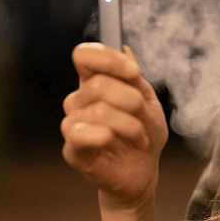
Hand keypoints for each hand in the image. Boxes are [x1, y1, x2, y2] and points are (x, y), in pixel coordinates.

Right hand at [61, 43, 168, 211]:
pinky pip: (82, 134)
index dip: (107, 58)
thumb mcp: (148, 102)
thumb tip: (124, 48)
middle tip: (144, 114)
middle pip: (99, 84)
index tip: (134, 72)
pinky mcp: (71, 150)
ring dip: (130, 124)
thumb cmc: (143, 135)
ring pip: (99, 110)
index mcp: (94, 82)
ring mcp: (72, 124)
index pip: (84, 55)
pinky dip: (108, 136)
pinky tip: (118, 144)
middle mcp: (78, 100)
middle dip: (132, 99)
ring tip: (141, 137)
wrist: (143, 172)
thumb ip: (134, 78)